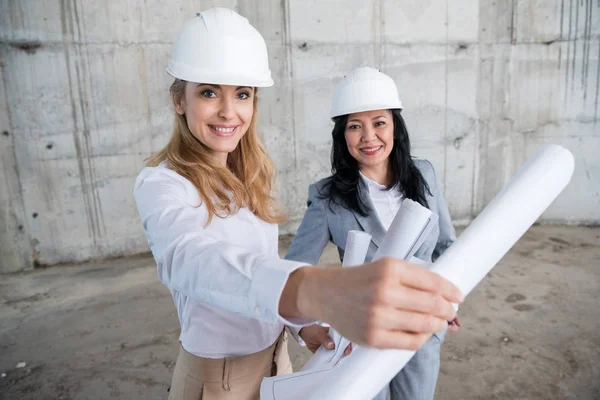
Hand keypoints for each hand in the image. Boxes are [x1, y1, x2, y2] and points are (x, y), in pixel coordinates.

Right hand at [288, 257, 462, 349]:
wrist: (325, 293)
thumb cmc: (357, 280)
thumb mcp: (384, 266)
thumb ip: (411, 278)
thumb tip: (444, 294)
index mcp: (390, 268)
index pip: (432, 282)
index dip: (450, 290)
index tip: (457, 295)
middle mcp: (384, 291)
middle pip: (432, 304)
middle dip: (447, 309)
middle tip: (450, 311)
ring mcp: (378, 316)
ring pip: (424, 324)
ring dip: (438, 324)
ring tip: (439, 322)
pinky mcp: (373, 336)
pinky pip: (409, 342)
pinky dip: (421, 339)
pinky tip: (422, 333)